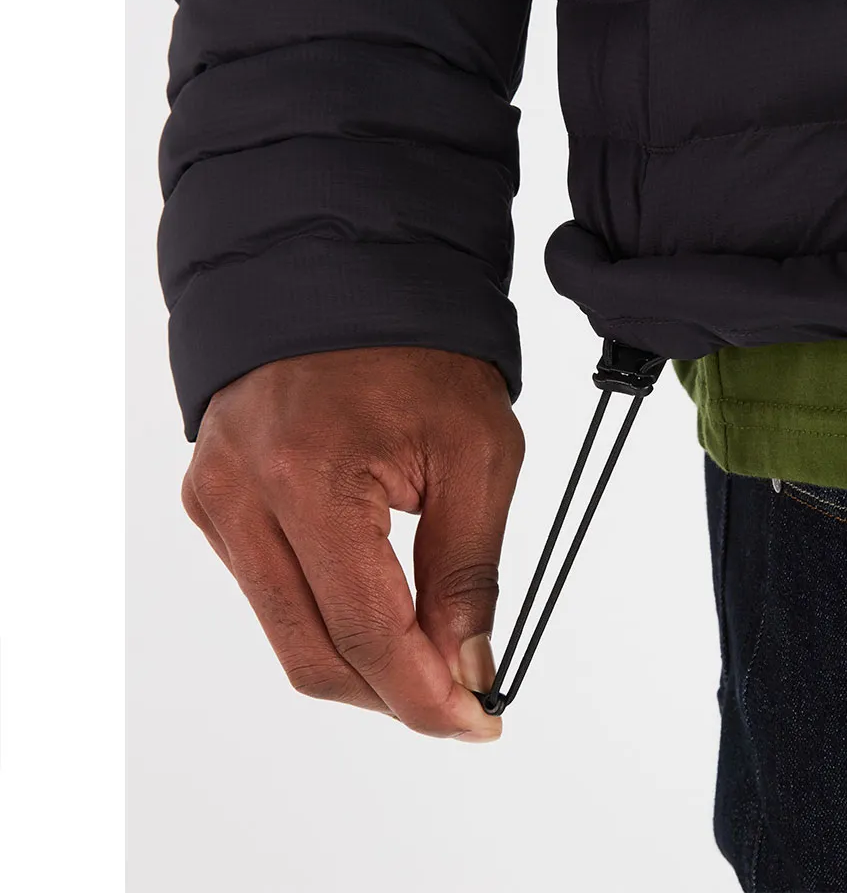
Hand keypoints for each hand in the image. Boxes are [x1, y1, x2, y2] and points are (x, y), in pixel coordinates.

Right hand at [181, 347, 523, 740]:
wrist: (343, 281)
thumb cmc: (420, 353)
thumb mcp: (477, 453)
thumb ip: (468, 570)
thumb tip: (467, 670)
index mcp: (309, 474)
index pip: (365, 632)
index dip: (424, 696)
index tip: (477, 721)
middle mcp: (241, 495)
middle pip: (312, 655)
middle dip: (392, 694)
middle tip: (458, 698)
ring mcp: (216, 500)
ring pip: (287, 634)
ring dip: (360, 660)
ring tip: (426, 646)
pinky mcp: (212, 503)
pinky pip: (269, 592)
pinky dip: (327, 616)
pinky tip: (376, 599)